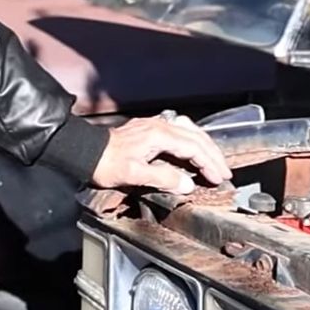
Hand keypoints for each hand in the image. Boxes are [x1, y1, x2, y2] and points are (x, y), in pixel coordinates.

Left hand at [91, 113, 231, 193]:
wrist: (85, 151)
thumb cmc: (106, 164)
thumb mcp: (135, 175)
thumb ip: (163, 178)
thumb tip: (188, 184)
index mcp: (160, 135)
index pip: (194, 147)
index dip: (209, 164)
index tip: (219, 178)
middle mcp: (160, 125)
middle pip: (196, 137)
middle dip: (213, 155)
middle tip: (224, 172)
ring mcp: (154, 125)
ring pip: (189, 131)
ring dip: (204, 146)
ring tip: (214, 162)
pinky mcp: (148, 129)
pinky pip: (179, 131)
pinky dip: (192, 141)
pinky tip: (193, 148)